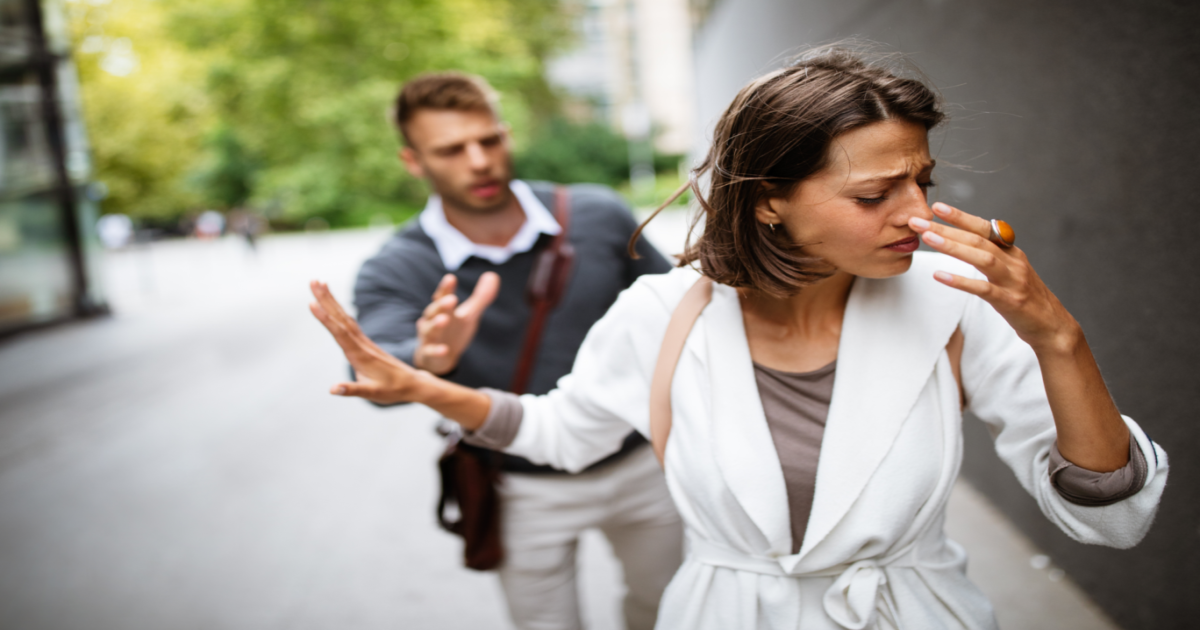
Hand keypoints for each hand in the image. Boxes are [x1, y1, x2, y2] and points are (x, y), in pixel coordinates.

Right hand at [309, 280, 426, 403]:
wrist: (413, 384)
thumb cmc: (393, 390)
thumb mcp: (373, 394)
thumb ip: (352, 390)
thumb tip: (332, 389)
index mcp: (360, 355)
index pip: (340, 333)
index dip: (326, 319)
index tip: (312, 303)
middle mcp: (361, 344)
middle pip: (341, 318)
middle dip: (326, 299)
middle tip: (312, 281)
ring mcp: (364, 342)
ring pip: (345, 318)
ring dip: (332, 301)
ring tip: (320, 284)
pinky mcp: (365, 343)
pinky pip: (349, 323)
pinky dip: (340, 311)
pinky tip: (334, 305)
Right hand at [413, 272, 499, 374]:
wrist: (439, 358)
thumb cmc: (453, 331)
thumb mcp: (469, 314)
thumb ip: (480, 297)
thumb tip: (493, 275)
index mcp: (443, 309)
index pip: (443, 295)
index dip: (446, 287)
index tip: (451, 278)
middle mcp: (433, 320)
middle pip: (434, 310)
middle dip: (441, 304)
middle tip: (452, 299)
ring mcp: (430, 337)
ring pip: (429, 329)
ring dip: (435, 324)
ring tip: (443, 319)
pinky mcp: (429, 353)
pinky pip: (431, 352)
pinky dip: (436, 351)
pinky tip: (444, 350)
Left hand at [908, 203, 1080, 352]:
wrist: (1052, 326)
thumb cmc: (1025, 298)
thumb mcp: (1011, 271)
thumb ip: (992, 254)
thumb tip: (968, 239)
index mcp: (1011, 252)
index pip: (984, 228)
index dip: (961, 216)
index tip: (937, 206)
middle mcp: (1013, 262)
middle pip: (978, 239)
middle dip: (947, 228)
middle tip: (918, 221)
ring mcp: (1013, 281)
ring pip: (982, 258)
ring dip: (953, 246)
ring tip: (927, 239)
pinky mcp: (1010, 301)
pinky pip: (983, 289)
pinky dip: (961, 281)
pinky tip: (939, 275)